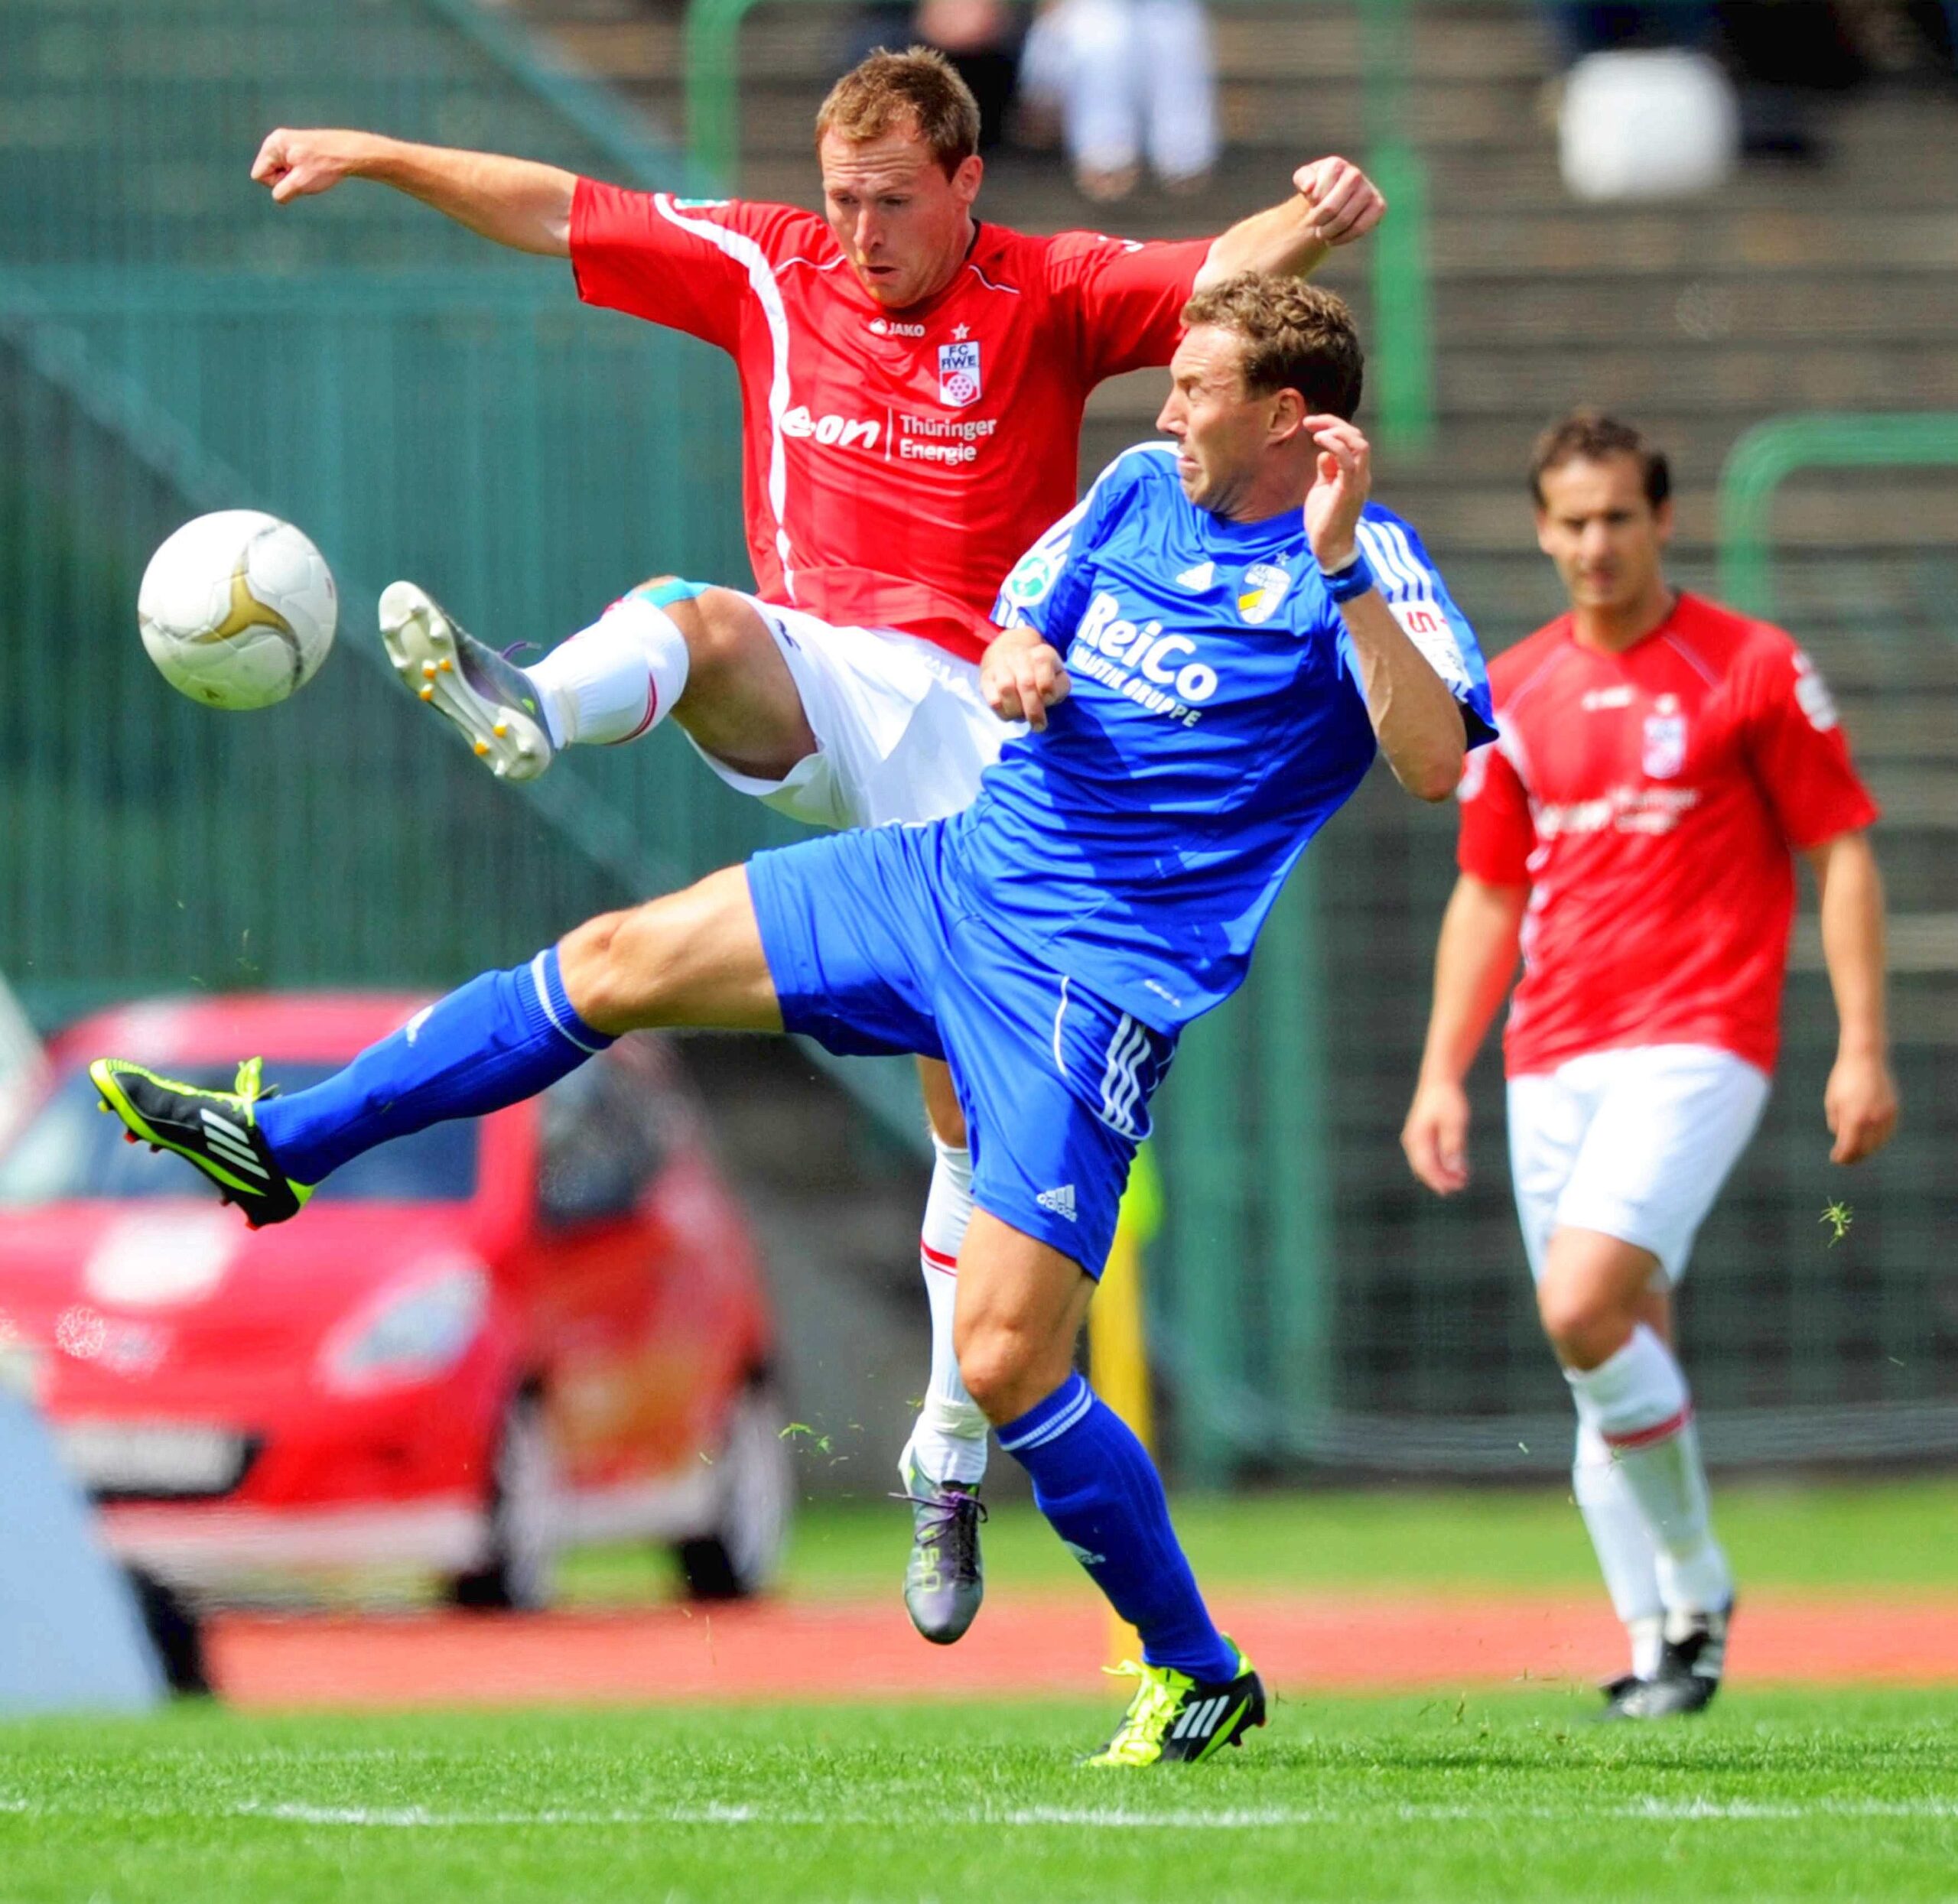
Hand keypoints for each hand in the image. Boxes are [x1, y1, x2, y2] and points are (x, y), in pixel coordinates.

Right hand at [251, 128, 373, 203]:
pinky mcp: (295, 148)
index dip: (276, 183)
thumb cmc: (325, 167)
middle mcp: (275, 141)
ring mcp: (285, 143)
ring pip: (279, 172)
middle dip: (284, 180)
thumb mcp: (300, 184)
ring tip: (310, 171)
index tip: (294, 177)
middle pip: (267, 173)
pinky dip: (300, 173)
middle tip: (305, 174)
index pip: (259, 175)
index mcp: (272, 145)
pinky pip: (289, 168)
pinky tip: (313, 169)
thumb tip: (277, 197)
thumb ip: (282, 193)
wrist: (349, 153)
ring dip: (293, 178)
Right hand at [980, 633, 1070, 729]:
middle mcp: (1020, 657)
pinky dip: (1003, 712)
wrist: (1009, 652)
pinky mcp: (986, 679)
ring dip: (1017, 711)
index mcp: (1041, 654)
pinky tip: (1010, 714)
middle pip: (1026, 683)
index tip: (1050, 700)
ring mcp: (1000, 667)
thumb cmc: (1039, 673)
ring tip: (1022, 717)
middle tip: (1038, 726)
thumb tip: (1047, 700)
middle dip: (1034, 709)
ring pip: (1006, 690)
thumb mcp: (1057, 675)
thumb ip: (1059, 688)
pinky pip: (992, 699)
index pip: (1044, 664)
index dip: (1048, 686)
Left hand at [1293, 157, 1386, 247]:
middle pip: (1331, 209)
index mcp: (1336, 165)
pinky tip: (1334, 240)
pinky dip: (1343, 238)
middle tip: (1315, 225)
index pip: (1318, 195)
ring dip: (1329, 232)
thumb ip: (1302, 178)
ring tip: (1322, 234)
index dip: (1312, 207)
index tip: (1312, 206)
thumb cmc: (1317, 187)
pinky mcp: (1379, 206)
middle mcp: (1355, 174)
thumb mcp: (1303, 180)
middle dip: (1319, 222)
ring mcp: (1368, 190)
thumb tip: (1309, 187)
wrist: (1336, 196)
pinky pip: (1359, 229)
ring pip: (1344, 220)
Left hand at [1303, 415, 1371, 570]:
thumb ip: (1326, 470)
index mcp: (1355, 472)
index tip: (1311, 424)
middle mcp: (1361, 474)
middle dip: (1334, 423)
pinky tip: (1320, 441)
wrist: (1328, 547)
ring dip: (1338, 432)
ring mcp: (1358, 481)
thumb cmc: (1325, 520)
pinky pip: (1348, 460)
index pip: (1352, 440)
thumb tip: (1324, 453)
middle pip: (1357, 437)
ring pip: (1359, 444)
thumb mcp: (1323, 488)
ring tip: (1318, 432)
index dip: (1333, 426)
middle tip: (1310, 422)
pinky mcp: (1349, 489)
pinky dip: (1336, 445)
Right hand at [1402, 1077, 1470, 1194]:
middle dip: (1442, 1179)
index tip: (1454, 1187)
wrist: (1439, 1080)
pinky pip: (1432, 1155)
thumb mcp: (1454, 1123)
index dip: (1439, 1180)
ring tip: (1463, 1178)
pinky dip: (1444, 1163)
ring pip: (1429, 1163)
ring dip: (1445, 1172)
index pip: (1425, 1167)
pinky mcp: (1425, 1136)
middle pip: (1425, 1168)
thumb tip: (1454, 1169)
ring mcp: (1418, 1138)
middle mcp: (1413, 1141)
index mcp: (1417, 1138)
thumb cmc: (1447, 1099)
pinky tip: (1460, 1167)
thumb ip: (1453, 1147)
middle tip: (1461, 1185)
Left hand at [1824, 1049, 1897, 1164]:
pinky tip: (1870, 1140)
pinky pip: (1887, 1132)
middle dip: (1854, 1156)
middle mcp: (1872, 1119)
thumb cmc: (1843, 1079)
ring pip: (1878, 1142)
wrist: (1865, 1058)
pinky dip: (1878, 1139)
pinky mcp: (1893, 1110)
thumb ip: (1837, 1123)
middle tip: (1845, 1159)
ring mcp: (1885, 1115)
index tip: (1835, 1159)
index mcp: (1854, 1117)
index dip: (1842, 1157)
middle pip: (1865, 1149)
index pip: (1849, 1147)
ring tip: (1856, 1151)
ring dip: (1867, 1150)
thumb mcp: (1833, 1102)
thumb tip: (1843, 1139)